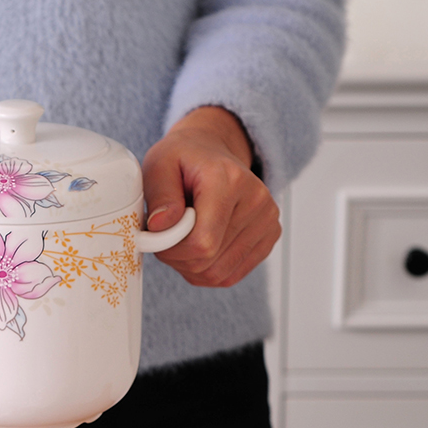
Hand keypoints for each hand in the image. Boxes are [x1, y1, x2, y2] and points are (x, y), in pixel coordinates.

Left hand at [141, 106, 280, 286]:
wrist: (211, 151)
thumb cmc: (184, 160)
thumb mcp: (159, 166)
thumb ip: (159, 196)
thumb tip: (159, 227)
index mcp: (230, 180)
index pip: (201, 243)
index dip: (171, 250)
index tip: (158, 235)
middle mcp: (256, 200)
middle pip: (208, 262)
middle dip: (178, 258)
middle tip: (167, 235)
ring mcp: (267, 220)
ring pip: (218, 274)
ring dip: (191, 266)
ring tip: (183, 238)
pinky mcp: (269, 237)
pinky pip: (230, 276)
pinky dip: (207, 270)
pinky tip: (200, 246)